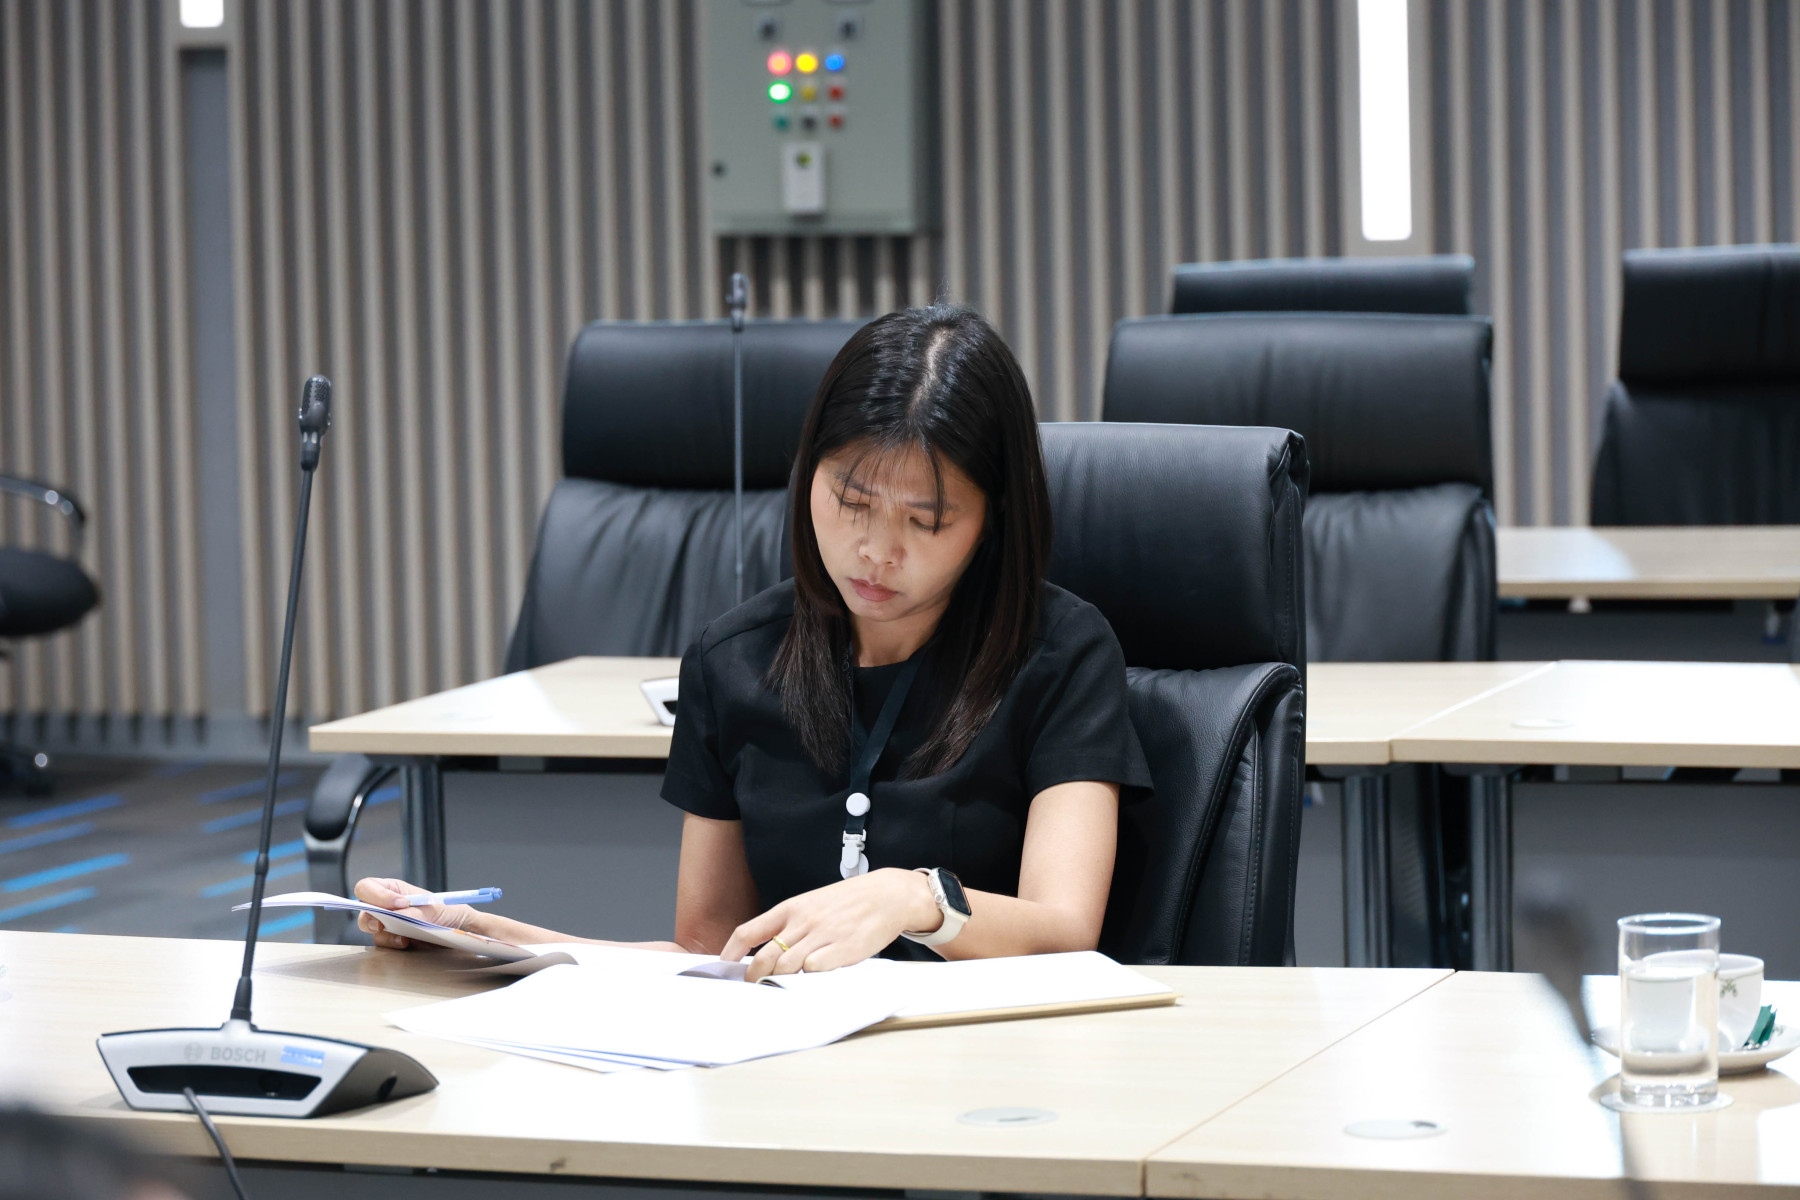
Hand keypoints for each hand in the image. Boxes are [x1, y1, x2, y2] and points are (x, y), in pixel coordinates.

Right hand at [353, 877, 481, 948]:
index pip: (368, 887)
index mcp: (394, 889)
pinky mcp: (391, 938)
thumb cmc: (447, 911)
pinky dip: (391, 943)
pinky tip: (405, 943)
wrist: (457, 931)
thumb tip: (399, 915)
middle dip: (370, 917)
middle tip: (382, 925)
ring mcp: (387, 922)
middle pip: (362, 907)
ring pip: (370, 927)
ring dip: (384, 933)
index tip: (398, 904)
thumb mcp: (435, 909)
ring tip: (403, 937)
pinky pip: (381, 942)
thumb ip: (416, 912)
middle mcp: (386, 905)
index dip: (377, 895)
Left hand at [721, 868, 942, 981]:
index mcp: (791, 908)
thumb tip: (766, 948)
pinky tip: (810, 980)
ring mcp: (821, 937)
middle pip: (763, 958)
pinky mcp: (840, 951)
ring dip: (779, 981)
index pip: (749, 931)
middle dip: (753, 977)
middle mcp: (802, 922)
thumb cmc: (848, 902)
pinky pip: (814, 972)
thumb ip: (790, 924)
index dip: (732, 952)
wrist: (886, 896)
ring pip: (785, 968)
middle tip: (754, 986)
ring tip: (780, 987)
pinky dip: (808, 980)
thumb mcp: (812, 903)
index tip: (725, 965)